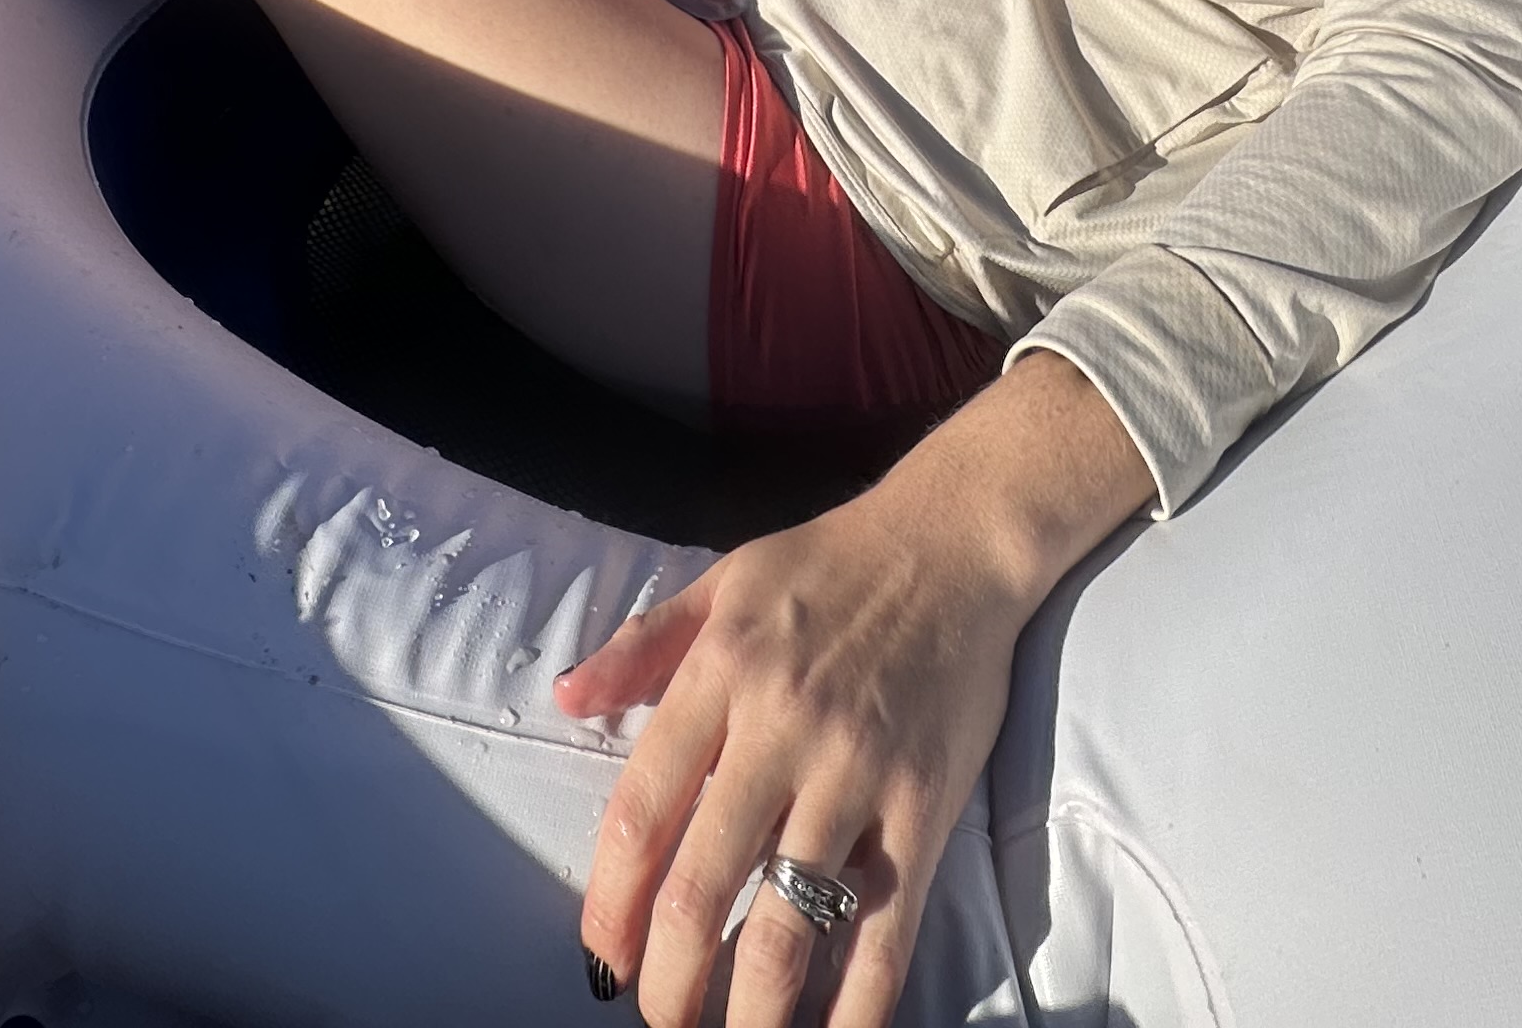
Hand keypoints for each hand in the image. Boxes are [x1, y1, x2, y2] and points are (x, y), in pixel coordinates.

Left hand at [554, 354, 1150, 1026]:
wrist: (953, 542)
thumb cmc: (828, 564)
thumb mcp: (721, 580)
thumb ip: (642, 645)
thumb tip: (567, 699)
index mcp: (720, 675)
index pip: (642, 810)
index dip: (610, 899)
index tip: (600, 958)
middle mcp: (781, 730)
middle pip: (706, 884)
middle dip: (673, 978)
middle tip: (660, 1024)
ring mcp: (858, 774)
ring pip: (794, 921)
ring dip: (755, 1008)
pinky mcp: (926, 805)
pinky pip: (890, 925)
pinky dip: (862, 1000)